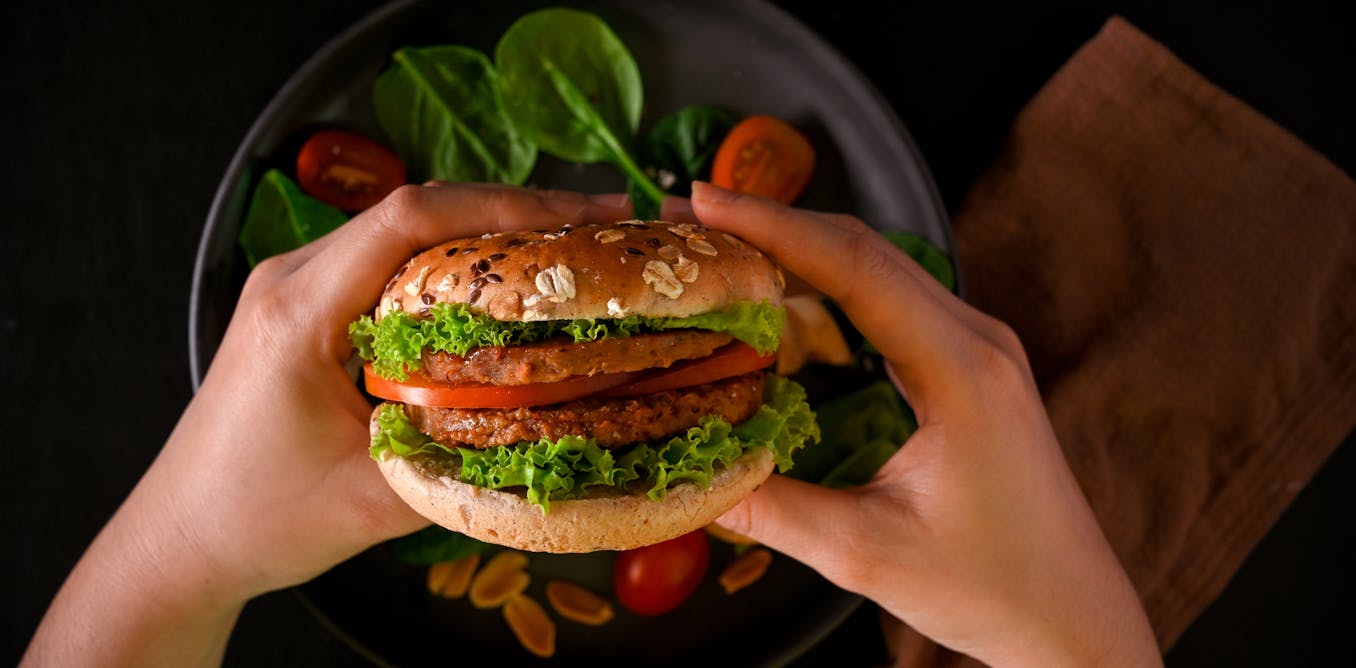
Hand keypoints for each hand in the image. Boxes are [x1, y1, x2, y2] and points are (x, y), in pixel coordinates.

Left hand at [24, 184, 631, 666]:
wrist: (181, 537)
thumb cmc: (259, 519)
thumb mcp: (373, 501)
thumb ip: (465, 464)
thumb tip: (565, 431)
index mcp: (298, 312)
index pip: (408, 221)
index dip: (504, 207)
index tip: (580, 216)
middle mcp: (290, 279)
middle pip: (414, 212)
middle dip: (515, 212)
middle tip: (601, 226)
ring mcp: (294, 287)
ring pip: (404, 231)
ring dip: (487, 233)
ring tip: (568, 247)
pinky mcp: (305, 307)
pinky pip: (389, 262)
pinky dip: (455, 264)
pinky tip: (504, 285)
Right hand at [674, 182, 1159, 666]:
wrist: (1069, 613)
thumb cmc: (989, 585)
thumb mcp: (865, 553)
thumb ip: (772, 510)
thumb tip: (686, 474)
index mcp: (961, 369)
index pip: (856, 268)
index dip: (774, 227)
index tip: (704, 201)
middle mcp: (977, 339)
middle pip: (866, 250)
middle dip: (774, 225)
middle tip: (691, 218)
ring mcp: (978, 347)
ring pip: (879, 269)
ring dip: (801, 250)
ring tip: (722, 247)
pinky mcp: (970, 366)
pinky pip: (891, 302)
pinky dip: (828, 288)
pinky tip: (781, 297)